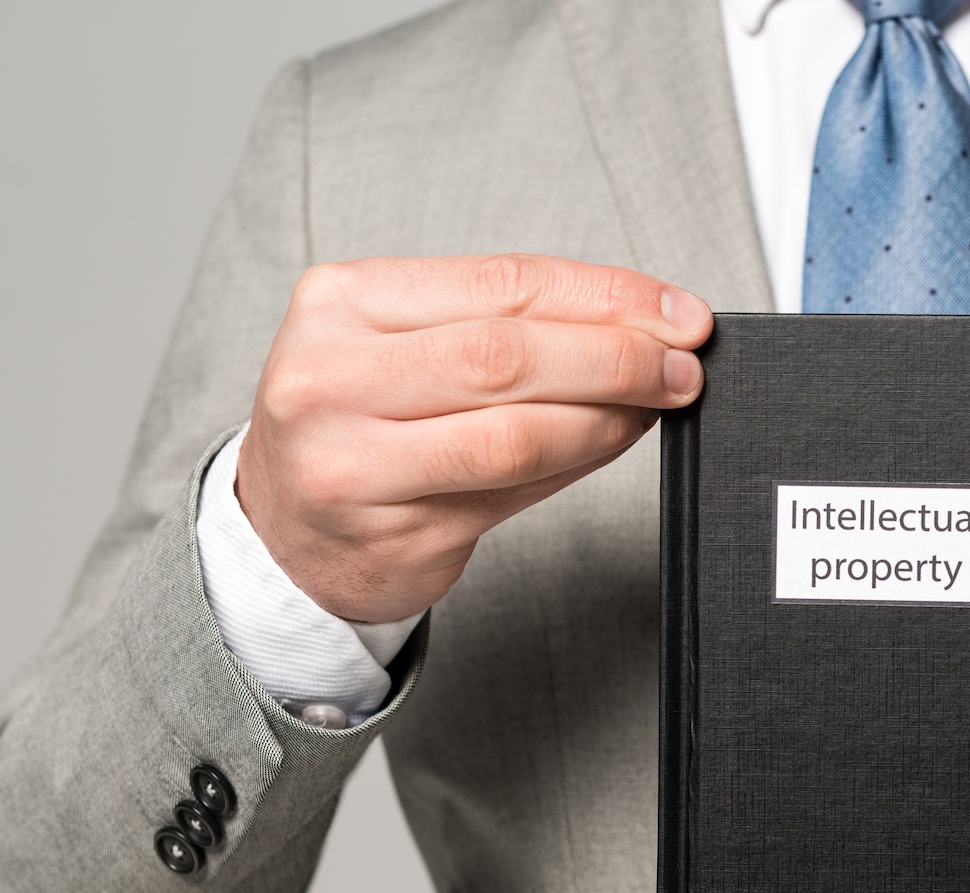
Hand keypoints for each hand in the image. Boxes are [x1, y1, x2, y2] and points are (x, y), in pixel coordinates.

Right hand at [237, 254, 712, 622]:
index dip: (604, 294)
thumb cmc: (361, 425)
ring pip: (514, 431)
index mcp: (339, 302)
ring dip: (609, 414)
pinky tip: (614, 440)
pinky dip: (580, 461)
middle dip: (618, 354)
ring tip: (659, 402)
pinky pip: (512, 491)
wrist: (285, 532)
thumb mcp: (403, 347)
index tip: (675, 309)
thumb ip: (507, 329)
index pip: (500, 283)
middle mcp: (331, 378)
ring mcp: (353, 463)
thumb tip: (644, 323)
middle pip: (508, 354)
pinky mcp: (391, 532)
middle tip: (684, 361)